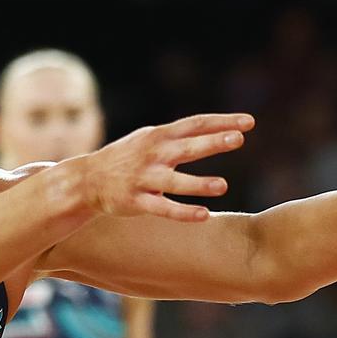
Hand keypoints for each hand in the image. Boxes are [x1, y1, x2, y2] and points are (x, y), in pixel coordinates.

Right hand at [79, 113, 254, 221]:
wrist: (87, 180)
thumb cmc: (127, 157)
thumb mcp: (149, 138)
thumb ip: (179, 135)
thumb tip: (216, 128)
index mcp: (159, 135)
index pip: (195, 124)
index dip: (222, 122)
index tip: (248, 122)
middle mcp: (153, 154)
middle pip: (188, 147)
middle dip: (213, 142)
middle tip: (238, 139)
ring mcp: (144, 179)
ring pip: (175, 182)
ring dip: (199, 184)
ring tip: (223, 186)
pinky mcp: (137, 202)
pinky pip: (163, 208)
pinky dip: (184, 213)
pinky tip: (204, 215)